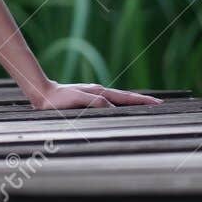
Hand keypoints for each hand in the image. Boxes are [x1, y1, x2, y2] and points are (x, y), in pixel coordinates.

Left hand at [28, 80, 163, 110]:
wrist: (42, 93)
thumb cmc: (58, 100)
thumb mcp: (76, 100)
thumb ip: (94, 102)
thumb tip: (112, 106)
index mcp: (99, 93)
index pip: (126, 97)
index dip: (142, 101)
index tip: (158, 103)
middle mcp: (99, 92)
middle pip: (126, 96)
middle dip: (142, 101)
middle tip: (160, 104)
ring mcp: (95, 94)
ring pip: (119, 99)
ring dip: (133, 102)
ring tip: (146, 106)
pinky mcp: (89, 98)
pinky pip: (110, 102)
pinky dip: (121, 104)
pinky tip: (123, 108)